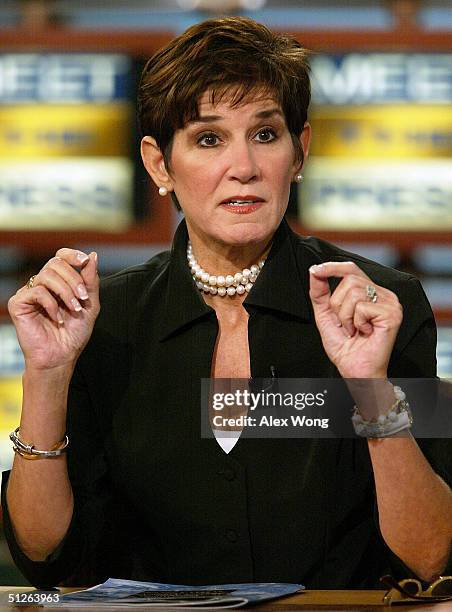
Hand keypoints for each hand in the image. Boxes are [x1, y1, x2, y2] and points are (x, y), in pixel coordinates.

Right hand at [8, 249, 99, 370]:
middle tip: (82, 298)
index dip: (72, 255)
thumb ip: (91, 280)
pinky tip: (58, 318)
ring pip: (47, 275)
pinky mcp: (18, 303)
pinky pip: (37, 292)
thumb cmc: (74, 333)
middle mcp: (42, 284)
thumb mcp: (90, 304)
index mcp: (58, 282)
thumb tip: (93, 255)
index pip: (60, 256)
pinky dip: (51, 304)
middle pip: (55, 264)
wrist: (61, 356)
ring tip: (74, 309)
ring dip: (66, 292)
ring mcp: (29, 293)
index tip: (84, 262)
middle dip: (74, 279)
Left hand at [309, 262, 402, 377]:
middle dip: (337, 303)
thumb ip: (320, 293)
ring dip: (346, 316)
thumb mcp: (326, 315)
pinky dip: (356, 322)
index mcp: (371, 292)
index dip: (332, 267)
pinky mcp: (392, 314)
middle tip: (345, 323)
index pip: (351, 269)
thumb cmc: (345, 347)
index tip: (315, 270)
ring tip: (354, 330)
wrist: (355, 370)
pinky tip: (363, 332)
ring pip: (354, 292)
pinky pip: (361, 307)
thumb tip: (314, 271)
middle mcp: (383, 294)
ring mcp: (390, 303)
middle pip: (350, 278)